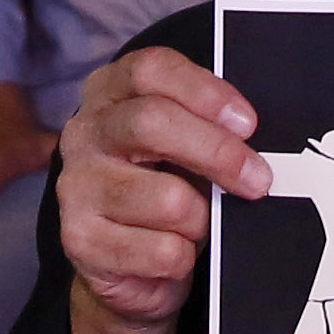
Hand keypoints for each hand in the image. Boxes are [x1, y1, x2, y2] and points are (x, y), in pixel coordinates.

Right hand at [57, 43, 261, 333]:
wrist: (128, 264)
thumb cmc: (164, 188)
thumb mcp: (183, 145)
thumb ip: (208, 127)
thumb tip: (255, 139)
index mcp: (110, 93)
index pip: (151, 70)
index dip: (204, 92)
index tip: (247, 123)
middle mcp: (85, 133)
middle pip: (152, 122)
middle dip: (217, 152)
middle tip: (257, 179)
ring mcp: (76, 187)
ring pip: (167, 199)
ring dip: (201, 220)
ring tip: (197, 225)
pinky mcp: (80, 240)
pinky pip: (162, 251)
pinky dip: (183, 258)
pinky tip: (172, 255)